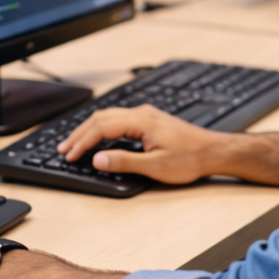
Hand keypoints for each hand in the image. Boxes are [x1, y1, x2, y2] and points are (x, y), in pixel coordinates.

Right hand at [56, 106, 229, 184]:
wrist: (214, 151)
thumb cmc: (190, 158)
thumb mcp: (155, 165)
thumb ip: (124, 161)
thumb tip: (97, 159)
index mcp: (141, 121)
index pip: (101, 128)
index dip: (82, 142)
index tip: (70, 155)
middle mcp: (141, 113)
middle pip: (100, 118)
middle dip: (79, 133)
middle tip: (64, 149)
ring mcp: (146, 115)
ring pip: (108, 117)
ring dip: (89, 129)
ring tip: (75, 143)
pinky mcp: (150, 120)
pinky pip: (118, 119)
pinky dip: (102, 128)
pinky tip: (99, 137)